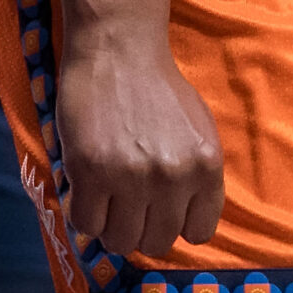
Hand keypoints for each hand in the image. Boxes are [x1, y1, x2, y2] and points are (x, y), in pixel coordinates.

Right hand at [56, 26, 225, 257]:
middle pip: (157, 242)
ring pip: (121, 241)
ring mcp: (132, 177)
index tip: (162, 211)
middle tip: (129, 202)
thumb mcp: (199, 132)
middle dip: (142, 227)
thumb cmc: (160, 90)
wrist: (119, 50)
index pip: (199, 232)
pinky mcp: (91, 173)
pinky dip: (84, 213)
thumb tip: (185, 224)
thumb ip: (198, 179)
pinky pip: (86, 224)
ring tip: (107, 197)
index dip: (177, 223)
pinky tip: (87, 189)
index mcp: (207, 166)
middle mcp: (174, 177)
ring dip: (111, 225)